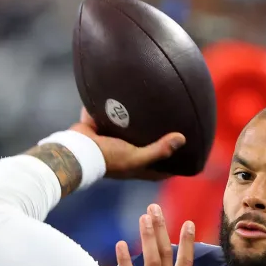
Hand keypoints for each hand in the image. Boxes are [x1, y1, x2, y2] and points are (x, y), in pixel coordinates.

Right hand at [71, 108, 185, 179]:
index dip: (175, 167)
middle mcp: (126, 155)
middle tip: (177, 128)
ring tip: (156, 108)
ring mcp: (114, 142)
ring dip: (139, 123)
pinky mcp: (102, 128)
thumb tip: (183, 139)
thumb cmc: (108, 158)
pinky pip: (113, 116)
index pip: (161, 170)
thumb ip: (159, 150)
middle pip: (148, 149)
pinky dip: (119, 108)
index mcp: (136, 166)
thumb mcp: (136, 156)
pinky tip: (129, 95)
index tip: (190, 159)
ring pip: (131, 132)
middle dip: (160, 141)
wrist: (76, 149)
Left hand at [116, 204, 196, 265]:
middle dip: (161, 228)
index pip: (185, 260)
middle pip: (165, 252)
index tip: (188, 222)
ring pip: (151, 260)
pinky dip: (125, 261)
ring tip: (144, 217)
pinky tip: (121, 244)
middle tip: (155, 209)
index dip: (186, 240)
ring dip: (148, 236)